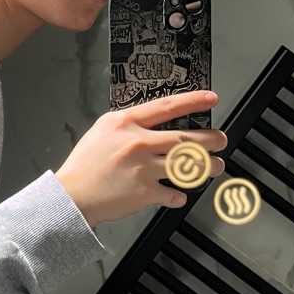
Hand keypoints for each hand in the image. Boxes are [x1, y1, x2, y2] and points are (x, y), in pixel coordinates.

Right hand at [55, 90, 227, 226]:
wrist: (71, 194)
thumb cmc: (85, 162)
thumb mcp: (104, 129)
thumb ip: (130, 123)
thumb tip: (157, 121)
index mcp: (127, 123)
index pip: (167, 107)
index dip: (193, 101)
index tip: (212, 98)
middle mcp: (138, 143)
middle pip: (185, 139)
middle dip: (211, 139)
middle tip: (222, 140)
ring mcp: (143, 169)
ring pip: (187, 166)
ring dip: (207, 167)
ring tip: (216, 166)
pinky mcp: (145, 193)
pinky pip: (173, 194)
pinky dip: (179, 195)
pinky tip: (180, 194)